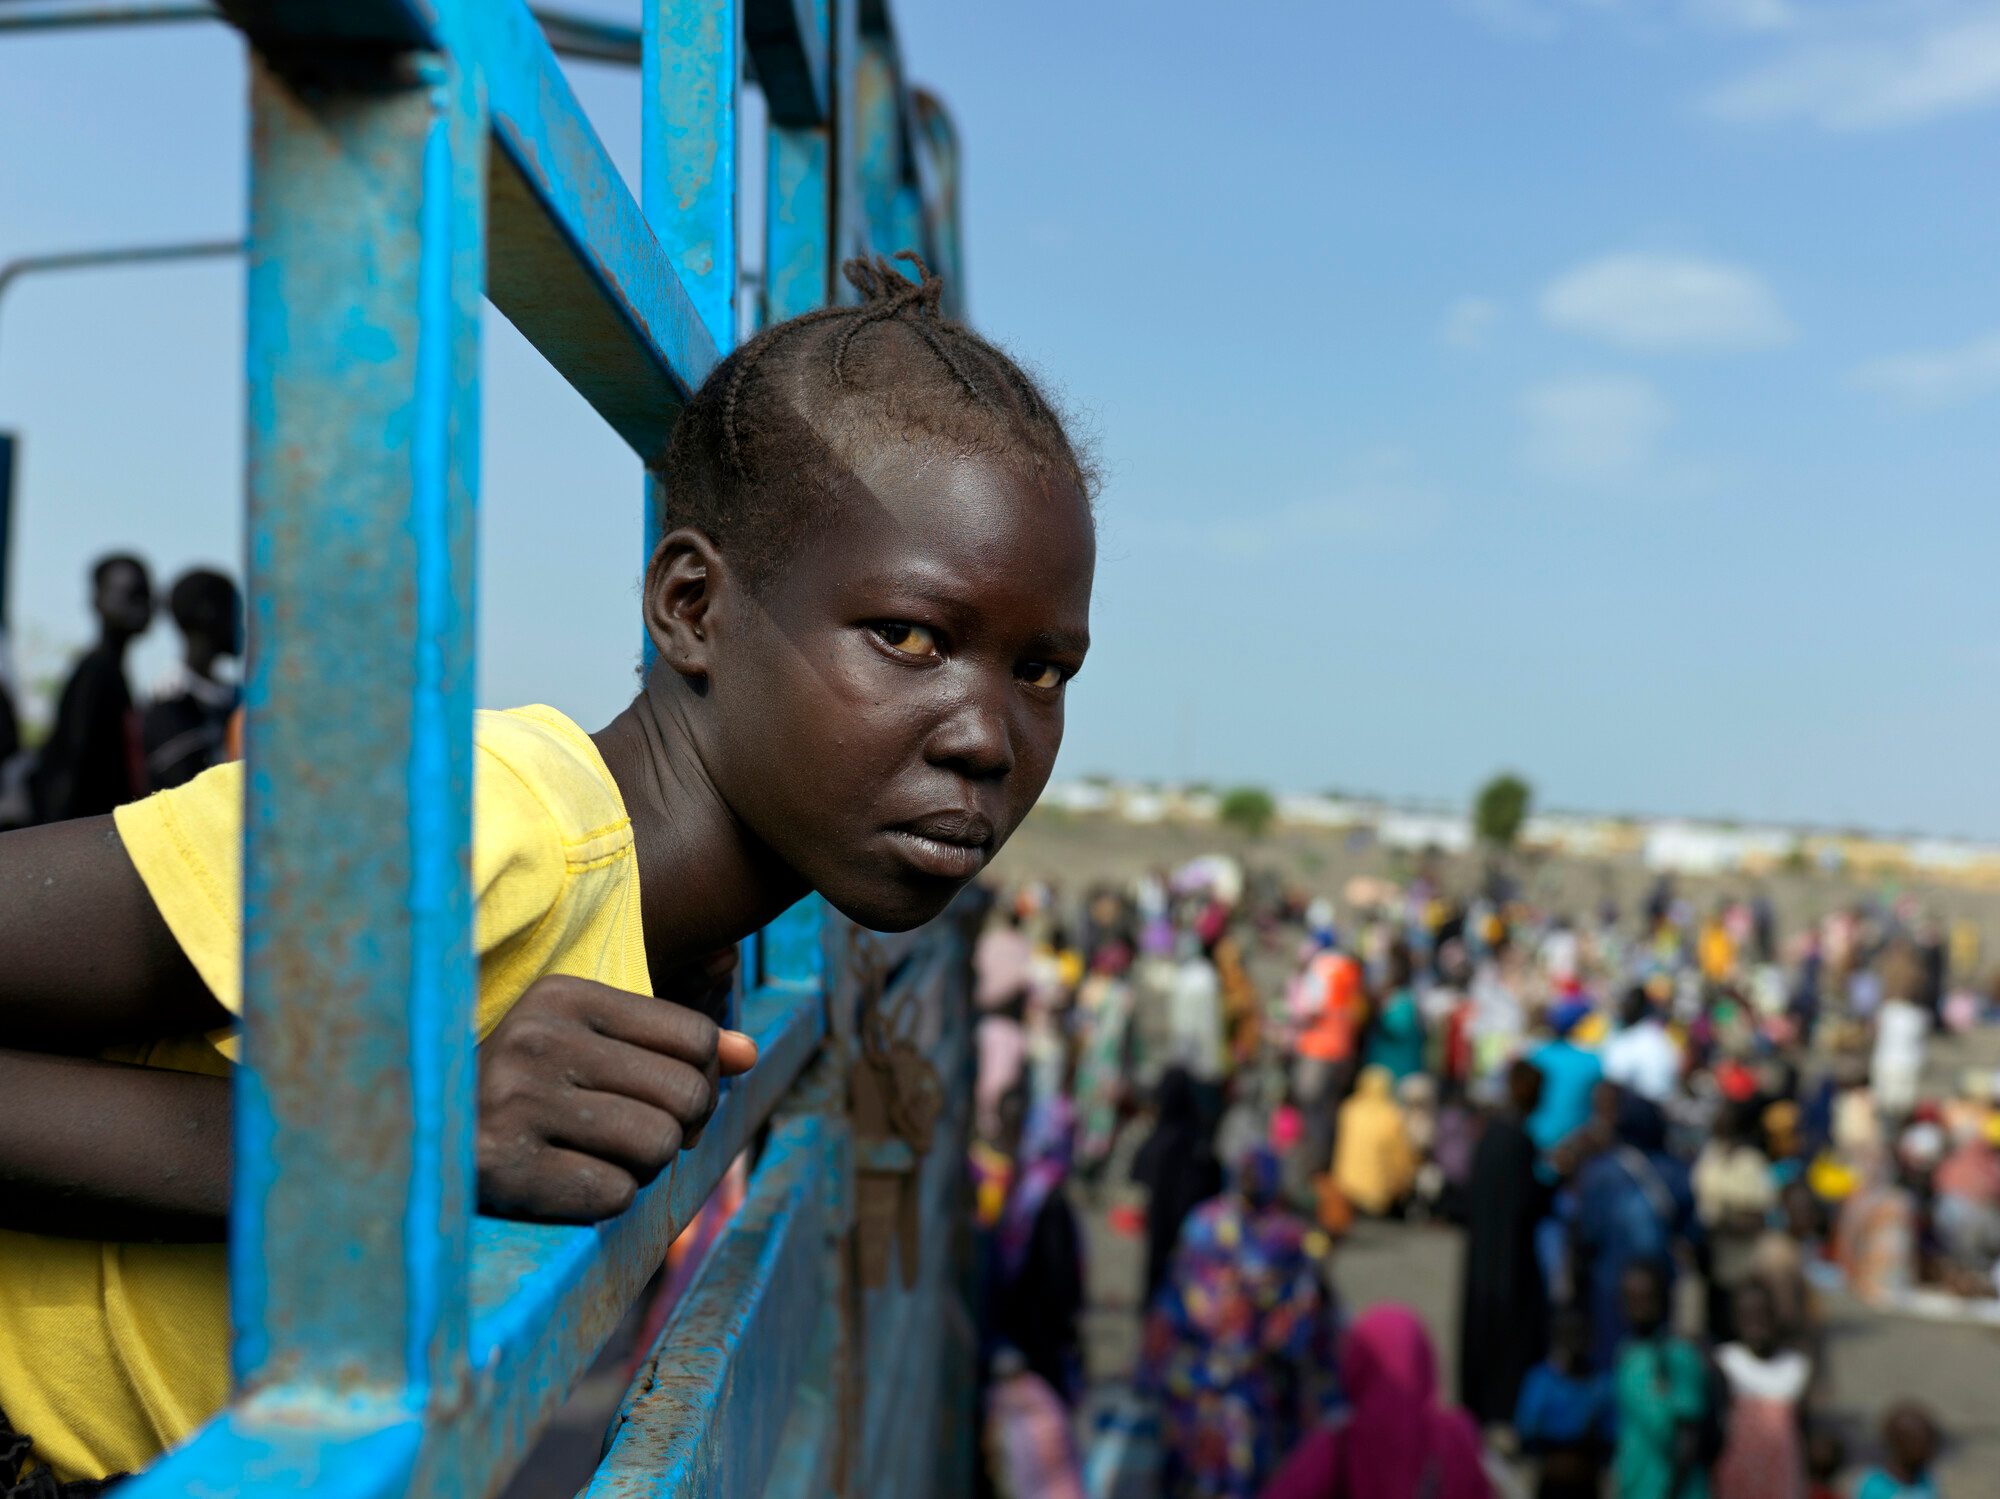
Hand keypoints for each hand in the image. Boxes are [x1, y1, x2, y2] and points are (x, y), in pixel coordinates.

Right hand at [475, 962, 757, 1222]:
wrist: (415, 1141)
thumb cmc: (524, 1089)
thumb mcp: (592, 1044)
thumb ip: (675, 1044)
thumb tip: (750, 1055)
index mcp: (563, 994)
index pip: (697, 1038)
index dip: (700, 1079)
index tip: (659, 1097)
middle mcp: (537, 1039)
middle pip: (687, 1095)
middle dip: (678, 1127)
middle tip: (632, 1136)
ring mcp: (514, 1103)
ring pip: (658, 1147)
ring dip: (642, 1166)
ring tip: (594, 1155)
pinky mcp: (501, 1170)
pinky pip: (614, 1195)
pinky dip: (604, 1200)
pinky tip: (561, 1181)